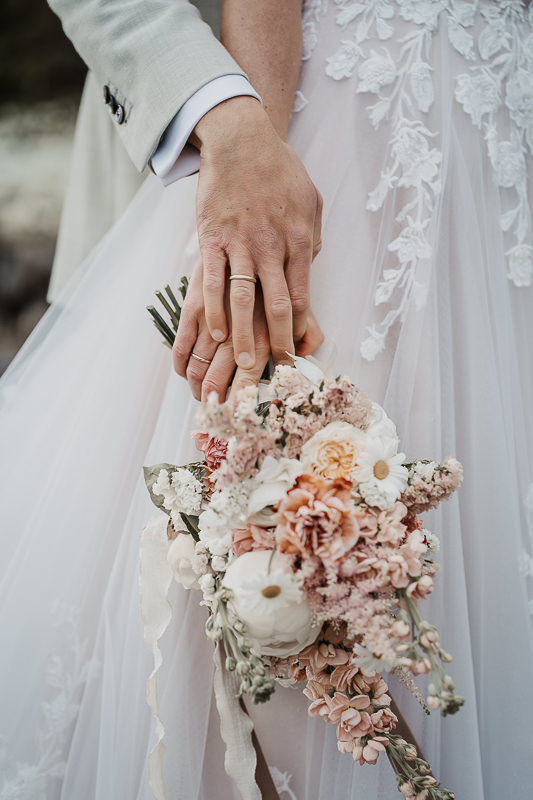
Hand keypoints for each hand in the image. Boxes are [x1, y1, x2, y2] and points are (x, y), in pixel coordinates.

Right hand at [190, 96, 321, 369]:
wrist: (241, 140)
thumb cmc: (279, 171)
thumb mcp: (311, 201)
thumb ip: (312, 237)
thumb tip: (311, 263)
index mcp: (299, 240)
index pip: (301, 295)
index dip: (298, 329)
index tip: (297, 351)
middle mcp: (272, 246)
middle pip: (276, 304)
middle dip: (276, 342)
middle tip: (275, 370)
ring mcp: (240, 243)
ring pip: (243, 299)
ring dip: (244, 336)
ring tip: (246, 364)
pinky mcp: (212, 239)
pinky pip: (212, 281)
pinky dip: (214, 310)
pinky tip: (215, 333)